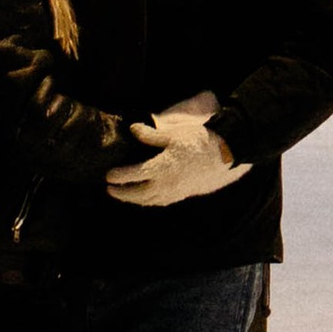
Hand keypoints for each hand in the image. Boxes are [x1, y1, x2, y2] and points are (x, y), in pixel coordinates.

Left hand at [106, 116, 249, 208]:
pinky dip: (149, 201)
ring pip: (149, 200)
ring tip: (123, 195)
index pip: (134, 175)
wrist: (225, 153)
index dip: (119, 176)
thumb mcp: (174, 134)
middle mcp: (167, 184)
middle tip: (109, 189)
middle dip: (122, 193)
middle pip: (138, 194)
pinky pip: (161, 202)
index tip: (107, 175)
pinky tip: (145, 198)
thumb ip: (151, 135)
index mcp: (163, 168)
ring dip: (134, 200)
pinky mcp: (183, 194)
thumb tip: (132, 129)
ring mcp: (175, 191)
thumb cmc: (198, 140)